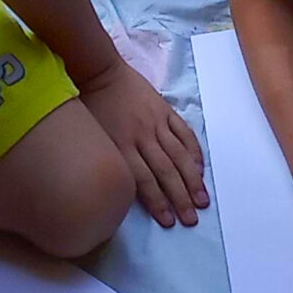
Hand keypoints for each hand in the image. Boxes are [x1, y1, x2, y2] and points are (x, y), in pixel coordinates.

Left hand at [75, 59, 206, 228]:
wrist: (98, 71)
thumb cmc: (90, 109)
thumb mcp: (93, 139)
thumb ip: (112, 162)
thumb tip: (124, 191)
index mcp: (120, 145)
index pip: (143, 180)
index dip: (157, 202)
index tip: (168, 221)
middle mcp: (141, 136)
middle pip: (164, 172)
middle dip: (179, 198)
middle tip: (191, 219)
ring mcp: (156, 123)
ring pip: (178, 156)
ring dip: (192, 180)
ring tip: (202, 200)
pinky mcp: (165, 110)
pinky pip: (184, 134)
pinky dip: (194, 152)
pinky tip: (200, 169)